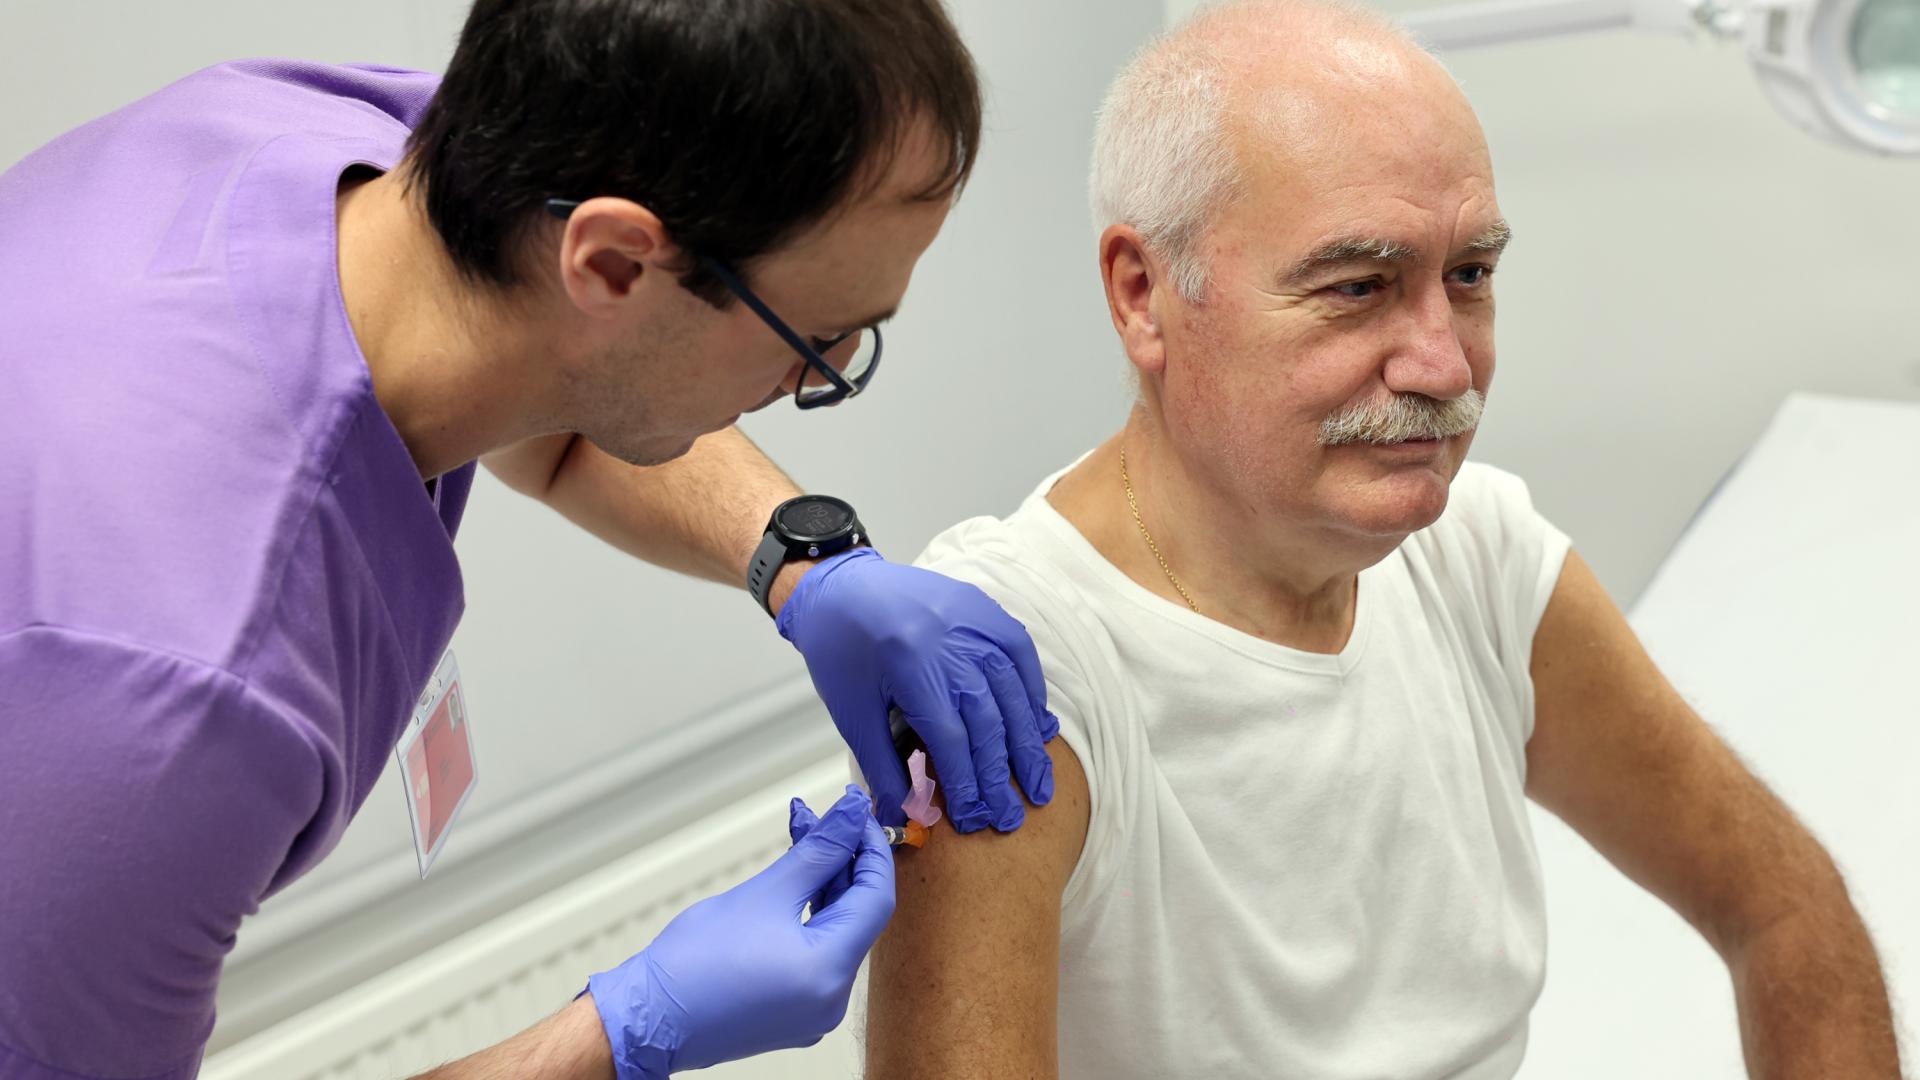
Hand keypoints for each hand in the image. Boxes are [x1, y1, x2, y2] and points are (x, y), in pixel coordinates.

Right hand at [585, 788, 893, 1079]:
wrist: (646, 1018)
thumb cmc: (692, 964)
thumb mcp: (766, 892)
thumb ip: (818, 850)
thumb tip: (851, 814)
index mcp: (830, 973)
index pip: (877, 897)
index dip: (870, 848)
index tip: (856, 813)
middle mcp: (831, 999)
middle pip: (855, 914)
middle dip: (839, 860)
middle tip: (819, 818)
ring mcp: (811, 1010)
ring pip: (834, 931)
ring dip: (822, 883)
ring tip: (801, 838)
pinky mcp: (791, 1011)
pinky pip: (814, 953)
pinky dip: (807, 915)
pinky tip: (794, 882)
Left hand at [777, 548, 1059, 832]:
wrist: (840, 586)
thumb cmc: (841, 651)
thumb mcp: (853, 714)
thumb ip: (883, 768)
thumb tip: (904, 817)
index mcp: (913, 669)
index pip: (953, 741)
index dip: (966, 785)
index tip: (974, 820)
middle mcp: (951, 644)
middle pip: (989, 722)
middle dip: (1001, 776)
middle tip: (1011, 817)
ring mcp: (973, 623)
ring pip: (1012, 693)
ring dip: (1028, 744)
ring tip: (1039, 786)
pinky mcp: (983, 610)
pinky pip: (1020, 655)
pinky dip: (1032, 694)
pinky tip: (1039, 728)